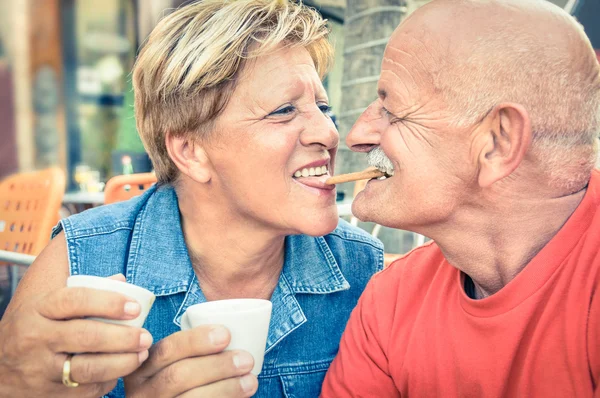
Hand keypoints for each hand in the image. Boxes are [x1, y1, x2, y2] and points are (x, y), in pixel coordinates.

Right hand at [0, 274, 152, 397]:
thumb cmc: (34, 330)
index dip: (109, 302)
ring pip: (88, 368)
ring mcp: (39, 369)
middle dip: (123, 338)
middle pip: (87, 336)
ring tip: (141, 355)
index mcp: (39, 309)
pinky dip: (107, 382)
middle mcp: (36, 338)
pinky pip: (84, 391)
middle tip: (146, 337)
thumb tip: (122, 281)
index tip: (135, 307)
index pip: (76, 300)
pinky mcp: (46, 394)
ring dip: (122, 363)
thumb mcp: (47, 305)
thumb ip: (85, 291)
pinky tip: (119, 373)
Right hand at [125, 325, 257, 396]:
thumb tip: (229, 332)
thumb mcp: (170, 365)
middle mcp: (142, 392)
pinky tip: (242, 397)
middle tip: (246, 360)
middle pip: (179, 375)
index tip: (226, 334)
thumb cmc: (179, 382)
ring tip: (250, 380)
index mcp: (142, 368)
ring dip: (226, 388)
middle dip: (217, 365)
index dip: (197, 340)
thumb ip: (187, 351)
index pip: (167, 349)